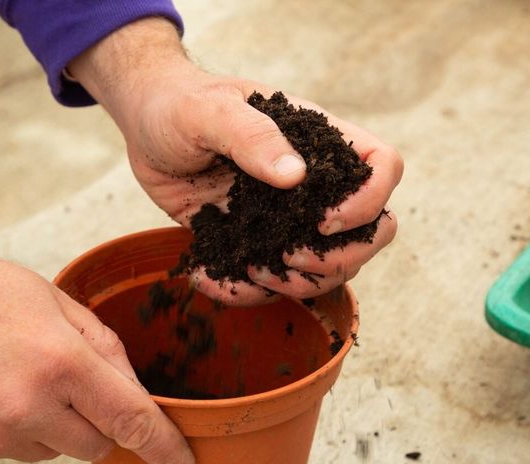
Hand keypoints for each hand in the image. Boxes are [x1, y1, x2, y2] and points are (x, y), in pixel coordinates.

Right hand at [0, 183, 193, 463]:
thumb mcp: (52, 299)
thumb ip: (102, 346)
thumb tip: (132, 387)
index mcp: (58, 361)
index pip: (130, 419)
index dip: (163, 446)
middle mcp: (24, 406)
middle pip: (95, 446)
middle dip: (96, 421)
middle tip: (69, 382)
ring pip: (50, 451)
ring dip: (49, 424)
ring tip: (14, 374)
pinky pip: (6, 449)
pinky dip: (8, 427)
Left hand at [70, 19, 401, 305]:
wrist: (147, 127)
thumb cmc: (181, 105)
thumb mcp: (210, 112)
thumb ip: (252, 137)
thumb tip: (296, 176)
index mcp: (318, 142)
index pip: (382, 167)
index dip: (371, 200)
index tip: (324, 219)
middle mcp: (313, 184)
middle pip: (372, 231)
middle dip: (340, 258)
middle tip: (288, 254)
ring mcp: (287, 217)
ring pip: (329, 268)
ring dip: (297, 283)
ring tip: (247, 267)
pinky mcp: (255, 241)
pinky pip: (270, 282)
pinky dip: (245, 292)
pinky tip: (207, 276)